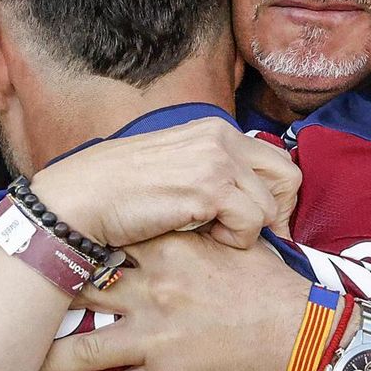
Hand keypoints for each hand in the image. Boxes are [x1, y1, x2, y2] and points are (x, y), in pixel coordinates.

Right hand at [31, 118, 300, 250]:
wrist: (82, 198)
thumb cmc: (120, 191)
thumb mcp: (176, 167)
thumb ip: (212, 172)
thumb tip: (248, 200)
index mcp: (215, 130)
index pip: (275, 161)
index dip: (275, 196)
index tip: (258, 223)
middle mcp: (222, 138)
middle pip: (288, 178)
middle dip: (278, 213)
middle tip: (251, 236)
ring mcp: (217, 161)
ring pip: (270, 207)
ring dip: (246, 231)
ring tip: (210, 235)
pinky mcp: (209, 189)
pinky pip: (251, 224)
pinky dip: (234, 240)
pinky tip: (203, 237)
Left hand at [37, 233, 307, 370]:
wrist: (308, 346)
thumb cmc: (278, 294)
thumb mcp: (240, 245)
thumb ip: (202, 230)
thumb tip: (187, 209)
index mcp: (173, 250)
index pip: (107, 239)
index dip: (70, 241)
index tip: (43, 242)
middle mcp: (155, 291)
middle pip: (80, 290)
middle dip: (43, 297)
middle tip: (10, 301)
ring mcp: (155, 338)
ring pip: (82, 349)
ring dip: (45, 359)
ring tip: (18, 363)